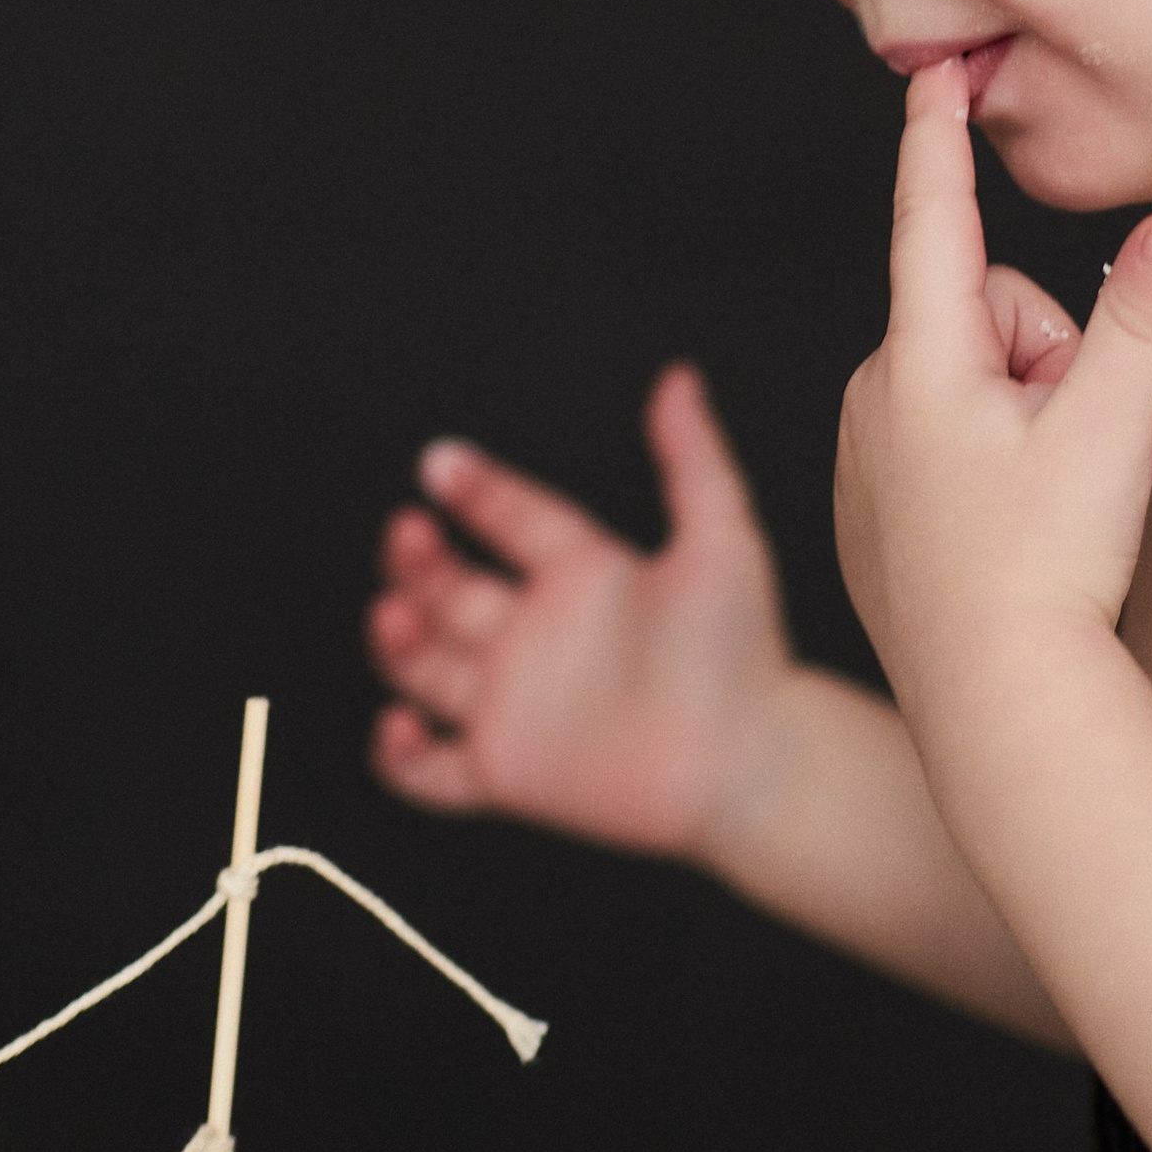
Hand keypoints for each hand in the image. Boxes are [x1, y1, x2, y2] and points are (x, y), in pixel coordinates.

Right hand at [366, 368, 796, 861]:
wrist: (755, 763)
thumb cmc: (744, 654)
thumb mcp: (721, 541)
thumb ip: (692, 459)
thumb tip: (678, 376)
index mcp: (581, 575)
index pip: (511, 517)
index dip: (474, 490)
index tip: (440, 463)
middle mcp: (538, 635)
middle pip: (450, 588)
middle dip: (418, 562)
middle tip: (408, 535)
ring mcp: (517, 704)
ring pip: (425, 667)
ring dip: (396, 641)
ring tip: (396, 617)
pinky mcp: (509, 774)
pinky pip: (431, 775)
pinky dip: (399, 756)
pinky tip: (400, 723)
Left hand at [833, 62, 1151, 700]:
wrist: (993, 709)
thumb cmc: (1051, 569)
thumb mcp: (1112, 430)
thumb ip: (1147, 319)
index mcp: (920, 357)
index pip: (931, 216)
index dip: (936, 137)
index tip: (932, 70)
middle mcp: (872, 393)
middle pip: (986, 316)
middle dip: (1044, 356)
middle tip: (1068, 447)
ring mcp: (863, 455)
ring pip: (971, 382)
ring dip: (1021, 415)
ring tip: (1038, 504)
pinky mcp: (869, 511)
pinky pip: (942, 443)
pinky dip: (985, 468)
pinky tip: (1003, 539)